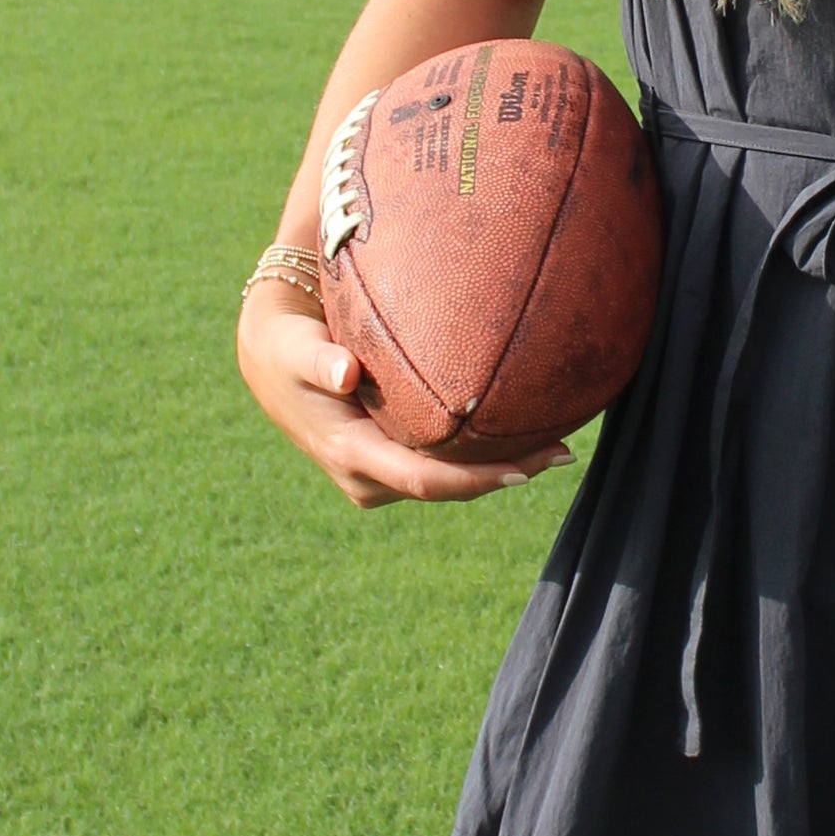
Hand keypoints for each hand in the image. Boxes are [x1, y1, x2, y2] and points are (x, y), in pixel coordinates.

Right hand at [237, 278, 572, 510]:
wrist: (271, 360)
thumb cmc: (287, 346)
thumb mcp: (294, 349)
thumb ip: (318, 360)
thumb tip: (344, 373)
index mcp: (351, 454)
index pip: (423, 480)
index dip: (474, 480)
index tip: (524, 468)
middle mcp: (368, 476)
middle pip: (448, 488)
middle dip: (504, 474)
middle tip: (562, 451)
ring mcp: (380, 476)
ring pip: (449, 481)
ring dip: (499, 466)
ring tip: (557, 443)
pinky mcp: (389, 463)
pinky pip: (442, 466)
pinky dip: (480, 454)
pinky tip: (523, 434)